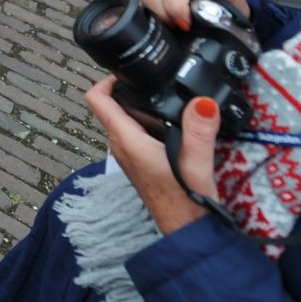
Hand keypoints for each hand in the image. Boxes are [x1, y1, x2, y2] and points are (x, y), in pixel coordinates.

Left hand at [85, 79, 218, 235]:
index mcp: (125, 139)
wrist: (188, 230)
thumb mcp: (196, 162)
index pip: (97, 99)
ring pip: (126, 120)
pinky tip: (172, 122)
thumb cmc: (186, 202)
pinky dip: (149, 122)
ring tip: (165, 96)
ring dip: (141, 106)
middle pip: (112, 106)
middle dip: (129, 89)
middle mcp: (121, 146)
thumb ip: (199, 131)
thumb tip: (202, 101)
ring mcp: (129, 155)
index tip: (128, 71)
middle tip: (153, 79)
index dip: (107, 79)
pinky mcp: (141, 163)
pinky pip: (137, 133)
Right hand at [112, 0, 249, 30]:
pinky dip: (124, 1)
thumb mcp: (234, 6)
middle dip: (158, 10)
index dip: (174, 4)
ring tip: (157, 23)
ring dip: (142, 6)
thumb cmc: (221, 10)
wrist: (214, 17)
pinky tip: (140, 16)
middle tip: (171, 26)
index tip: (183, 24)